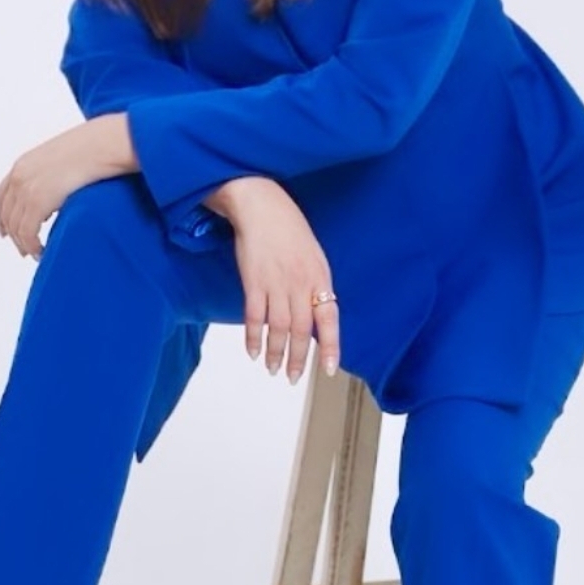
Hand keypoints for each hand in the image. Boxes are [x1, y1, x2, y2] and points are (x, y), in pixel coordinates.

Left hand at [0, 125, 101, 259]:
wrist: (102, 144)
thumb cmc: (92, 149)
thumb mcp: (61, 158)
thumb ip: (51, 173)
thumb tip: (57, 190)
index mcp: (22, 164)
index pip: (2, 196)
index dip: (1, 217)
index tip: (5, 231)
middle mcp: (19, 177)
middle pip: (7, 215)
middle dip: (14, 235)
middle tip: (24, 250)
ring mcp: (27, 189)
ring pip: (16, 227)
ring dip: (24, 244)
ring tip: (36, 253)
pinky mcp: (38, 201)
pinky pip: (28, 232)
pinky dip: (33, 246)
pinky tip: (41, 251)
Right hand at [227, 180, 339, 382]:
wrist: (262, 206)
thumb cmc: (288, 228)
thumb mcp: (314, 255)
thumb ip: (315, 285)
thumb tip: (315, 314)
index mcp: (320, 277)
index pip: (329, 318)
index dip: (330, 346)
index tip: (329, 368)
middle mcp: (300, 283)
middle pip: (302, 330)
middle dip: (298, 358)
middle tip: (294, 378)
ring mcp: (276, 283)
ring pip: (279, 329)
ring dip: (276, 353)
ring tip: (273, 369)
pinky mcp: (253, 282)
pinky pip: (254, 317)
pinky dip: (253, 337)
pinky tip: (252, 351)